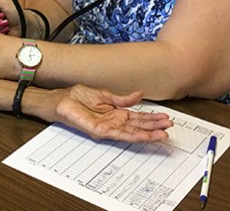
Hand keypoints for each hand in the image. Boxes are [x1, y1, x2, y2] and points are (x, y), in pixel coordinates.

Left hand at [27, 86, 172, 142]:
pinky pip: (119, 134)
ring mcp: (108, 127)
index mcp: (116, 112)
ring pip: (132, 132)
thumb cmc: (76, 97)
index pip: (138, 117)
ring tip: (162, 135)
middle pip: (138, 126)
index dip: (152, 118)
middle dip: (154, 127)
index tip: (165, 118)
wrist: (60, 100)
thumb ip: (122, 98)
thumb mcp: (104, 95)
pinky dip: (132, 135)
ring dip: (148, 134)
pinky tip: (143, 135)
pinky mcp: (100, 130)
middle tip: (170, 127)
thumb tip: (139, 94)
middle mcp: (114, 121)